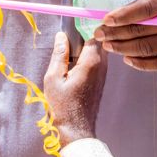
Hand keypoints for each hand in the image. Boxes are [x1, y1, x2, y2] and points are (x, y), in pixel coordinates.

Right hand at [43, 31, 106, 147]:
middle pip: (97, 41)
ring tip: (68, 55)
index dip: (82, 28)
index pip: (93, 34)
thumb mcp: (54, 78)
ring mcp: (103, 73)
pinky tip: (73, 66)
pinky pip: (96, 61)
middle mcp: (102, 65)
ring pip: (97, 51)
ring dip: (84, 49)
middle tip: (67, 42)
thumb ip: (58, 55)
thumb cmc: (63, 105)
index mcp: (91, 62)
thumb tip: (60, 36)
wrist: (76, 129)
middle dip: (83, 37)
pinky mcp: (101, 80)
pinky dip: (86, 58)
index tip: (70, 27)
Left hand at [95, 0, 156, 74]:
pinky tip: (126, 58)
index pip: (147, 6)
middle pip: (147, 29)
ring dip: (125, 48)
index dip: (124, 15)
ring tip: (108, 45)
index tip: (105, 19)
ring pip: (151, 48)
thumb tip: (106, 4)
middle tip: (100, 34)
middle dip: (118, 33)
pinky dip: (141, 63)